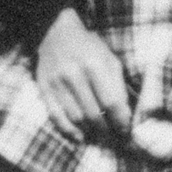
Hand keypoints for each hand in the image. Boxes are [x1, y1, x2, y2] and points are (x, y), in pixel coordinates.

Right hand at [35, 8, 132, 138]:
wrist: (55, 33)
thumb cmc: (89, 47)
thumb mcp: (109, 58)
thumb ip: (117, 84)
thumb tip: (125, 113)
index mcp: (95, 65)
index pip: (111, 101)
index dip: (120, 120)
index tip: (126, 130)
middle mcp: (75, 75)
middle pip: (93, 114)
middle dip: (107, 130)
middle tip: (114, 137)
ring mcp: (57, 84)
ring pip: (76, 118)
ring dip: (90, 132)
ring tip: (100, 137)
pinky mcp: (44, 90)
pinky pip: (56, 117)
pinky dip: (69, 131)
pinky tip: (80, 137)